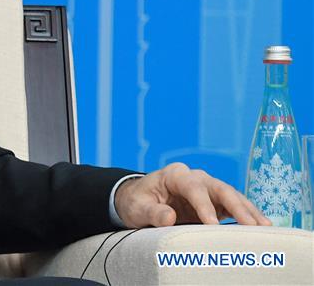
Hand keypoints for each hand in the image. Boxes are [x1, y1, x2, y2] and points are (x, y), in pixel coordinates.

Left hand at [114, 162, 271, 227]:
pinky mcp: (214, 201)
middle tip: (252, 225)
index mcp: (175, 175)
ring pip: (232, 196)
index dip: (204, 205)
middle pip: (220, 188)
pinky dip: (247, 216)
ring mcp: (207, 188)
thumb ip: (152, 212)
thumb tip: (169, 217)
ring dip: (248, 211)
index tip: (212, 224)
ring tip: (265, 228)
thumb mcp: (138, 207)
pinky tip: (261, 228)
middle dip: (237, 206)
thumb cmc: (138, 202)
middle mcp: (195, 177)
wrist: (140, 200)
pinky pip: (233, 207)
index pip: (193, 187)